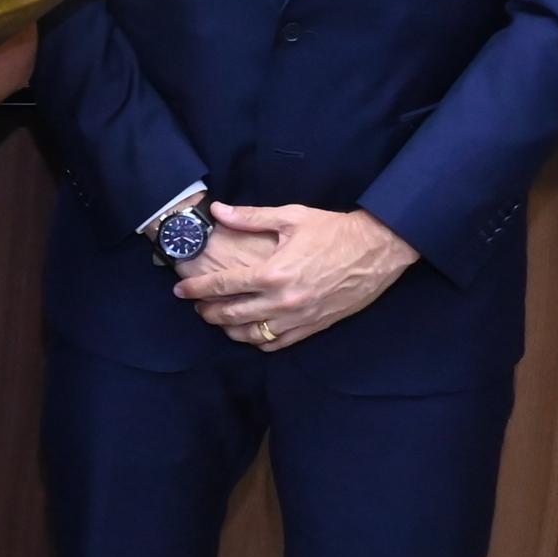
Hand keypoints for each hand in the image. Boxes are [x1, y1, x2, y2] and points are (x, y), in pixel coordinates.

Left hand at [173, 201, 415, 349]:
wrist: (377, 251)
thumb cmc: (334, 231)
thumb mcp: (291, 217)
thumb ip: (250, 217)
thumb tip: (218, 211)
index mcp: (273, 272)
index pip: (222, 285)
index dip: (196, 288)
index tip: (180, 289)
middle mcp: (283, 301)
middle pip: (231, 315)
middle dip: (206, 311)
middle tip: (195, 305)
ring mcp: (298, 318)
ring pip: (251, 335)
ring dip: (228, 330)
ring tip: (218, 319)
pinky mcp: (312, 327)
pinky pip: (276, 344)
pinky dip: (257, 341)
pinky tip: (249, 332)